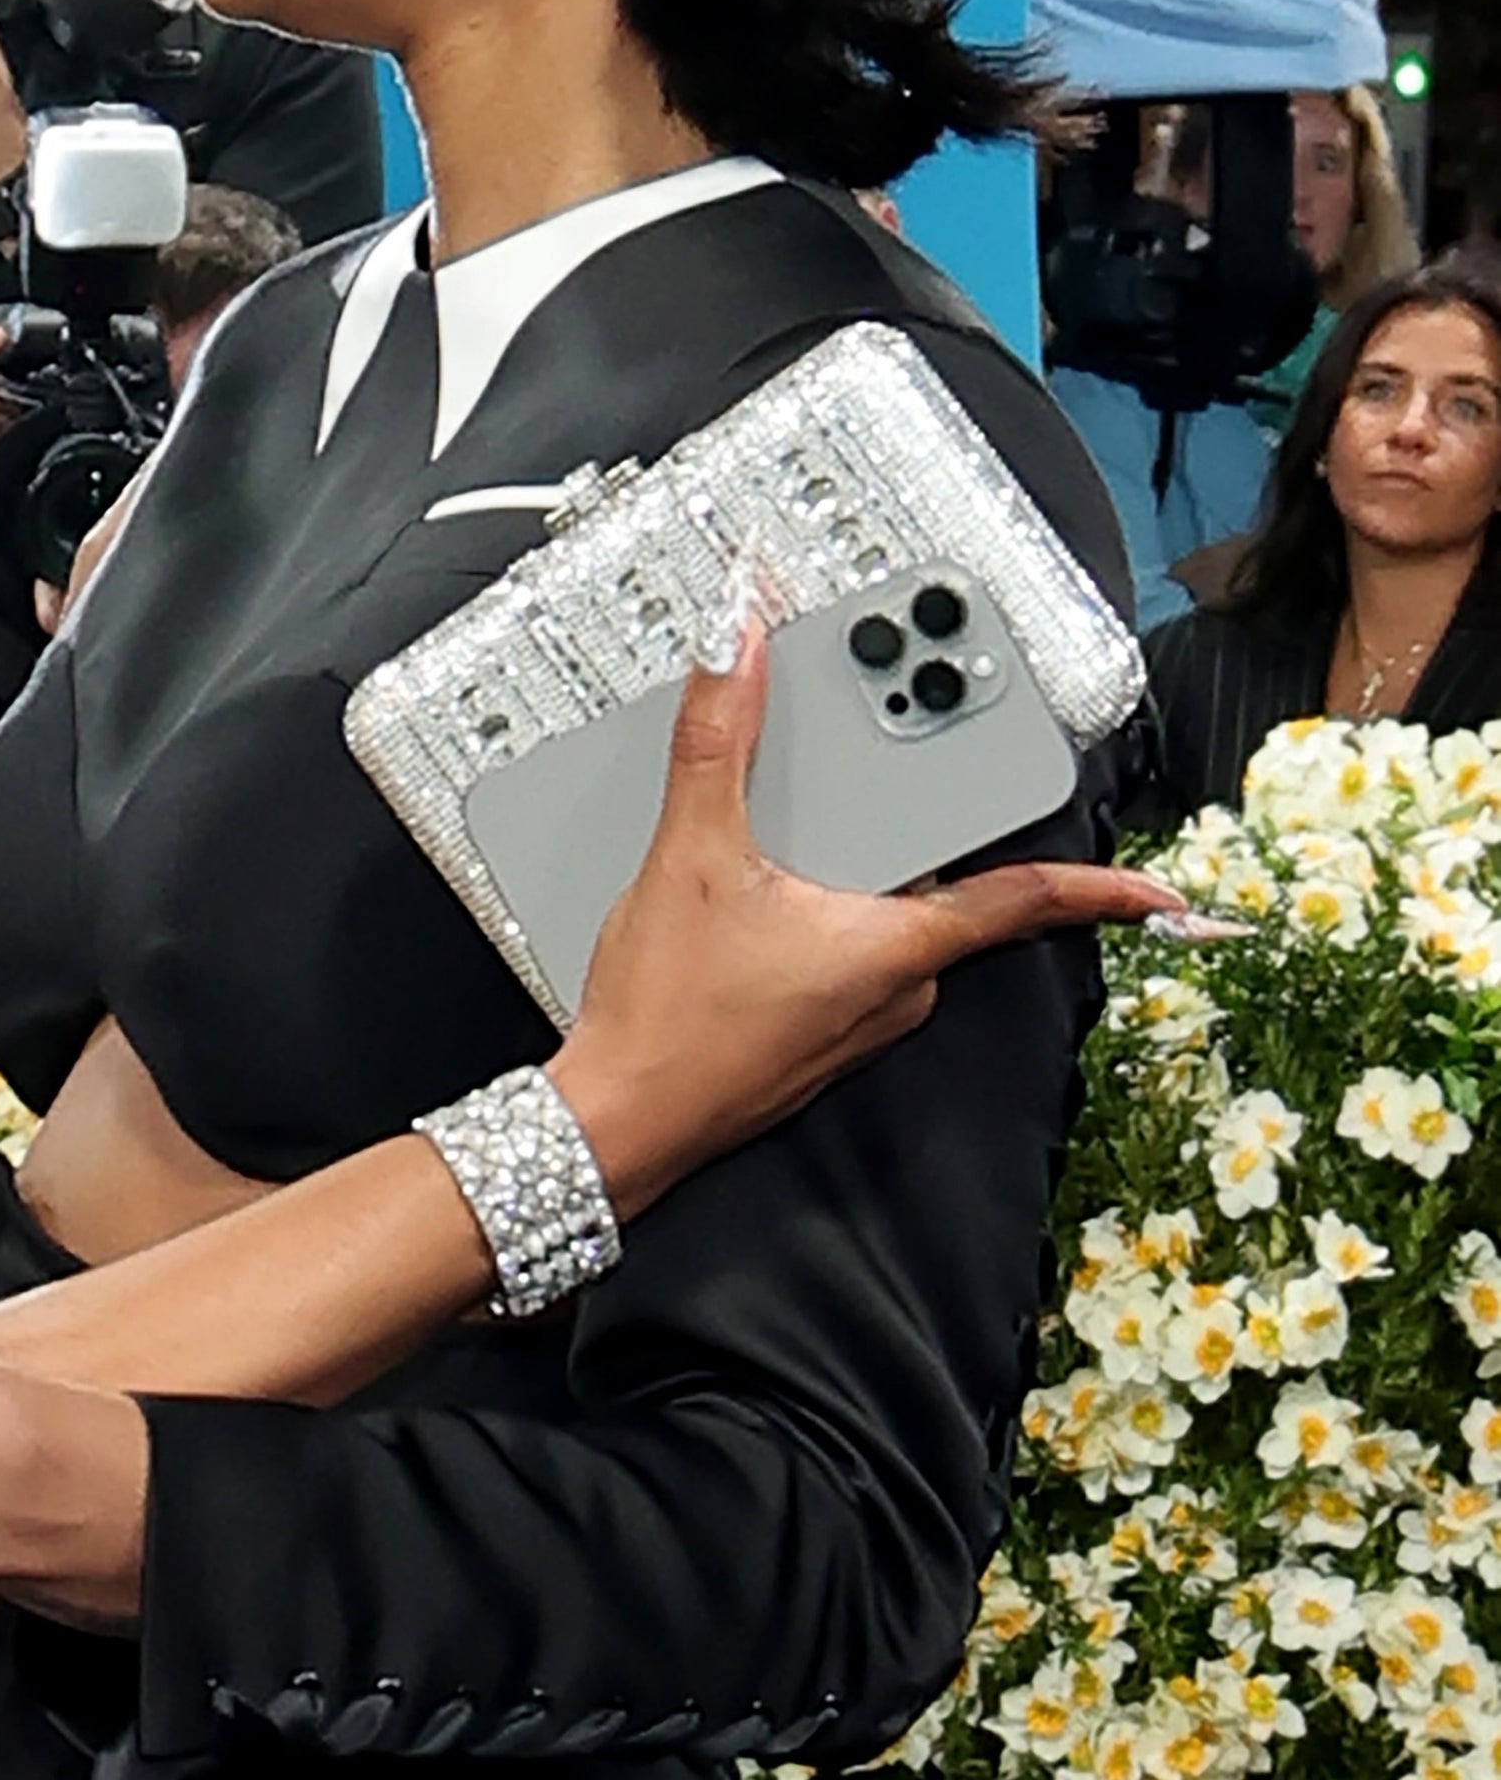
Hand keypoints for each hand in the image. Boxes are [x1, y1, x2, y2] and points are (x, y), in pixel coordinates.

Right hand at [552, 632, 1190, 1210]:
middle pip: (936, 886)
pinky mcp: (815, 1035)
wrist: (614, 1124)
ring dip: (846, 875)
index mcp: (897, 946)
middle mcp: (894, 990)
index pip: (1026, 900)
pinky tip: (748, 901)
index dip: (1103, 889)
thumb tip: (738, 655)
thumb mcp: (690, 858)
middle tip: (871, 775)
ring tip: (777, 839)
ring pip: (883, 922)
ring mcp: (857, 1020)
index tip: (1165, 890)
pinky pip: (841, 957)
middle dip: (904, 830)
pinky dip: (812, 916)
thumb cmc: (667, 1026)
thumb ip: (719, 745)